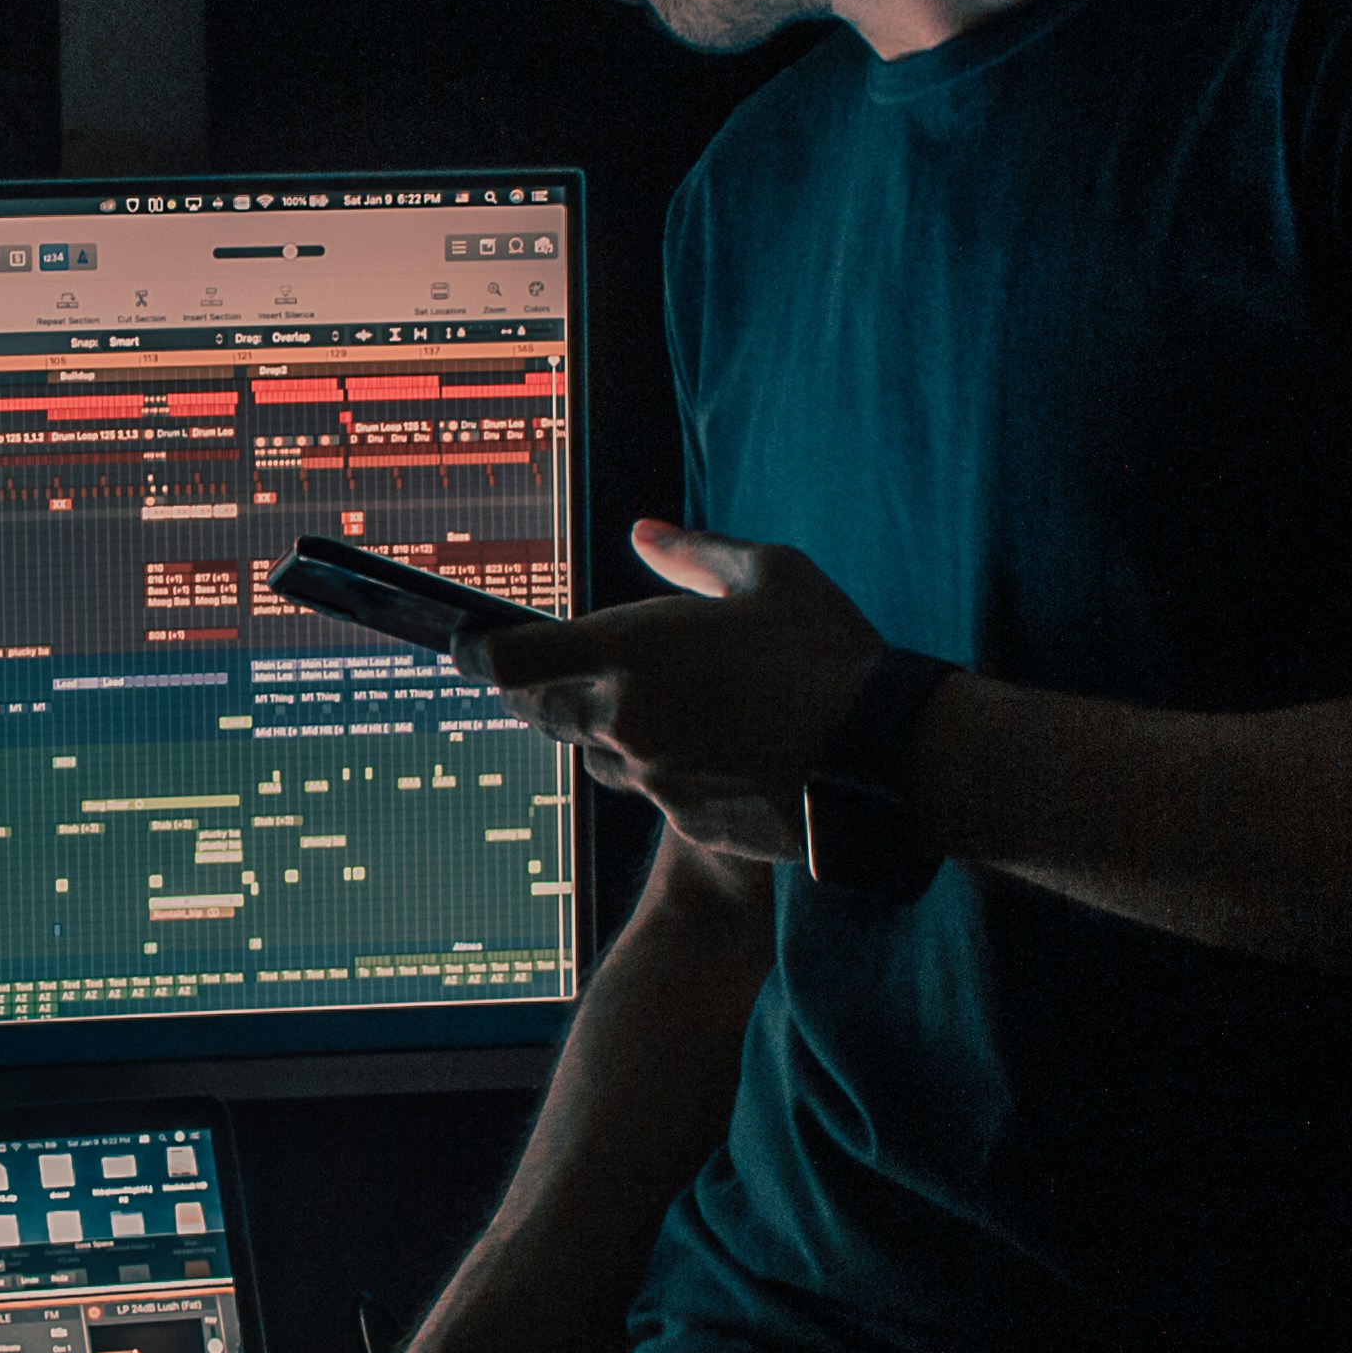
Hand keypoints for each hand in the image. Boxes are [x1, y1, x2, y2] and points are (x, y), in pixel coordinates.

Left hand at [469, 519, 881, 866]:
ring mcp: (649, 778)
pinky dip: (658, 765)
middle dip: (537, 687)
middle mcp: (623, 720)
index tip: (462, 640)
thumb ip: (692, 552)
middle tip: (552, 664)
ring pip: (591, 752)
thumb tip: (640, 534)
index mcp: (629, 652)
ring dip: (600, 727)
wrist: (889, 760)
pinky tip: (712, 746)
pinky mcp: (682, 818)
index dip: (473, 651)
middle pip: (536, 711)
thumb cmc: (830, 652)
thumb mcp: (770, 573)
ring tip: (656, 700)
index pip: (504, 662)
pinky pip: (646, 789)